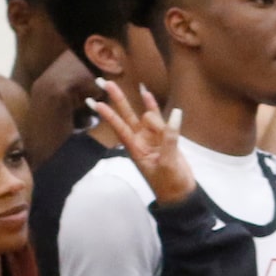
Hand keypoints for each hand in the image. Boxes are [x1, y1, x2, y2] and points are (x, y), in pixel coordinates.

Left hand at [93, 80, 198, 199]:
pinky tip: (145, 92)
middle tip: (103, 81)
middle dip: (116, 98)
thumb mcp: (167, 163)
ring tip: (162, 130)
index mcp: (135, 149)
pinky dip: (152, 105)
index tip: (96, 103)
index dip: (109, 115)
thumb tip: (175, 115)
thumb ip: (170, 139)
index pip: (119, 128)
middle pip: (126, 115)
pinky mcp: (164, 137)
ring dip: (151, 111)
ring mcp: (152, 137)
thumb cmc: (169, 183)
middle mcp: (140, 140)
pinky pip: (158, 117)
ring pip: (147, 116)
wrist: (180, 194)